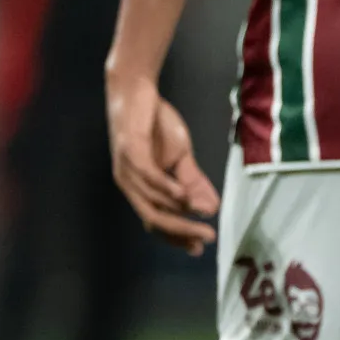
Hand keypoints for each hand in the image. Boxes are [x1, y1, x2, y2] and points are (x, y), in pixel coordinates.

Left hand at [107, 71, 217, 254]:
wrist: (137, 91)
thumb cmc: (156, 124)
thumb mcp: (180, 157)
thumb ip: (193, 182)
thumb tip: (212, 208)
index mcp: (140, 189)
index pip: (156, 222)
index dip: (177, 236)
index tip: (198, 249)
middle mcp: (129, 185)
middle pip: (154, 218)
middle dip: (182, 231)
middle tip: (206, 238)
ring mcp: (127, 169)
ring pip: (152, 201)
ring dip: (178, 212)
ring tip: (203, 218)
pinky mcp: (129, 151)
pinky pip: (148, 176)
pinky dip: (166, 188)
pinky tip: (183, 196)